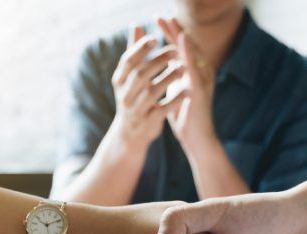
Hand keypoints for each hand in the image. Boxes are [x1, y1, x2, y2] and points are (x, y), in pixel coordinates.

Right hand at [110, 26, 186, 148]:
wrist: (129, 135)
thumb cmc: (132, 99)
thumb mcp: (129, 77)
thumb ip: (134, 51)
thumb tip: (136, 25)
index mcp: (119, 82)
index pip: (128, 61)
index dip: (140, 49)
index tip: (156, 39)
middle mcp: (125, 96)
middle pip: (141, 75)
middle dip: (158, 61)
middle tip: (175, 51)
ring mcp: (136, 111)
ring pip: (152, 91)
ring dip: (168, 78)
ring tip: (183, 68)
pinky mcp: (147, 123)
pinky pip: (162, 110)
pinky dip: (175, 100)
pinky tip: (187, 91)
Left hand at [157, 17, 216, 152]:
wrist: (195, 137)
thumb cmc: (185, 114)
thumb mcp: (176, 89)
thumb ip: (173, 74)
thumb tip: (165, 59)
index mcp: (191, 72)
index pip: (180, 48)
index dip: (169, 33)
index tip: (156, 19)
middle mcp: (199, 72)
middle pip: (187, 46)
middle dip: (174, 30)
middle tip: (161, 16)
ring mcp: (202, 80)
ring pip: (193, 53)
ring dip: (182, 37)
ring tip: (171, 23)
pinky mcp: (201, 89)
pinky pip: (195, 67)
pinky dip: (188, 53)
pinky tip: (182, 42)